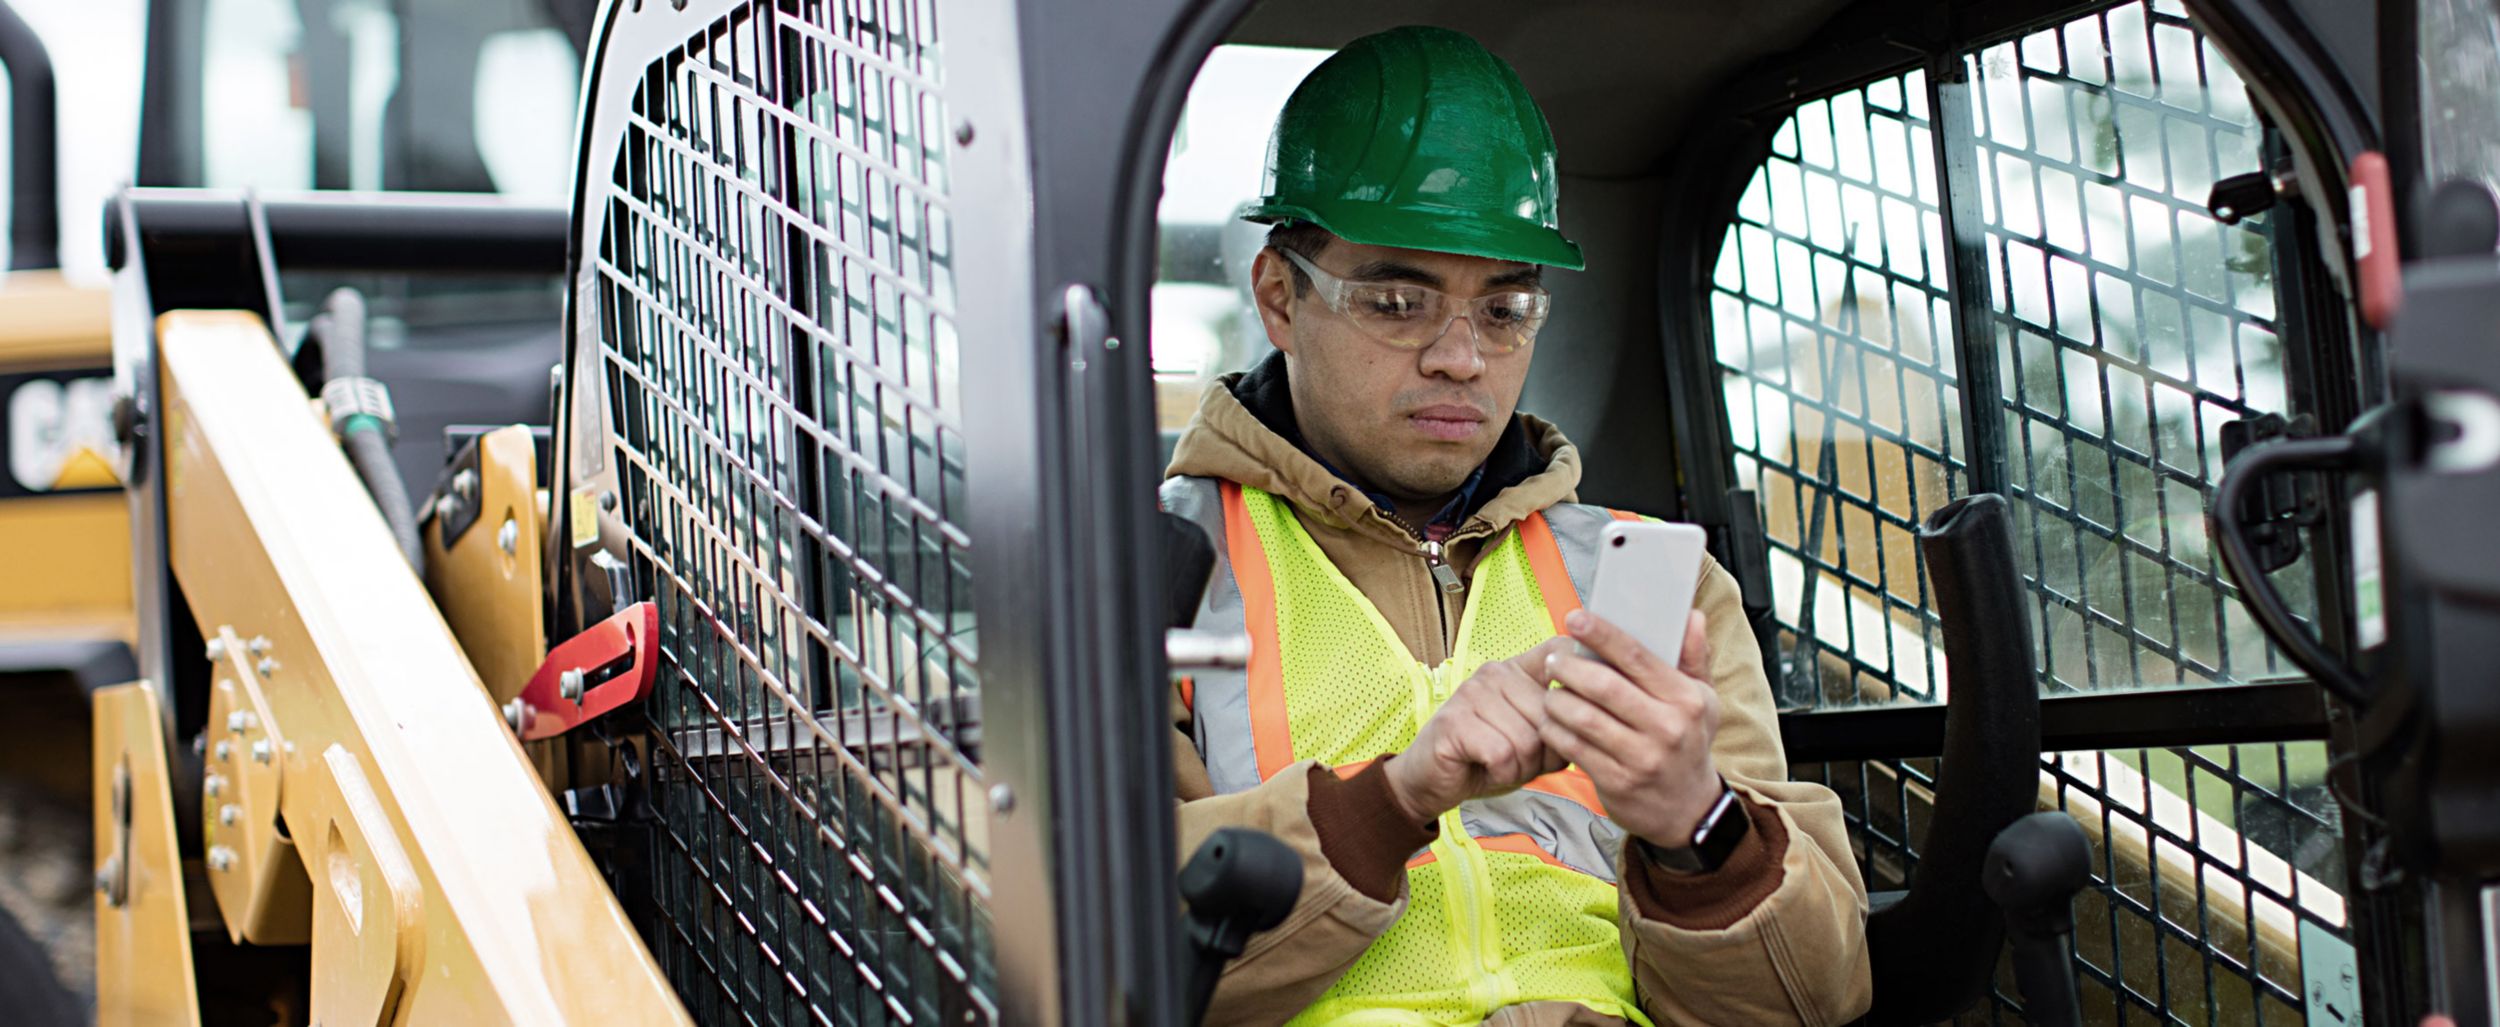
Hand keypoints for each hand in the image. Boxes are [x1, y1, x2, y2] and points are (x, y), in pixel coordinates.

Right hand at [1383, 637, 1577, 825]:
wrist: (1434, 778)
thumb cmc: (1487, 756)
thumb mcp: (1533, 736)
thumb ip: (1560, 722)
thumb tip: (1592, 716)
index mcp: (1518, 669)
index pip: (1559, 650)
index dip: (1579, 677)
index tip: (1581, 704)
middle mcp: (1496, 672)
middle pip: (1551, 714)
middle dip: (1544, 752)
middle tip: (1521, 759)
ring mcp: (1473, 693)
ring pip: (1528, 738)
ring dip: (1521, 766)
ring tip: (1502, 764)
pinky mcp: (1455, 720)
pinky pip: (1502, 752)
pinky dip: (1501, 771)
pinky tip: (1487, 767)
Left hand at [1540, 609, 1724, 848]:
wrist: (1689, 811)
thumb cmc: (1689, 744)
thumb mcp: (1704, 701)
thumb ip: (1694, 657)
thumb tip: (1692, 616)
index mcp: (1685, 699)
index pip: (1637, 656)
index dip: (1602, 634)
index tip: (1575, 618)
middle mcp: (1666, 727)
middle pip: (1603, 686)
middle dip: (1570, 668)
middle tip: (1554, 661)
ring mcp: (1641, 757)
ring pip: (1583, 717)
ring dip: (1557, 700)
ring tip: (1551, 692)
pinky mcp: (1617, 782)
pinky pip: (1573, 747)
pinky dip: (1555, 730)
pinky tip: (1551, 722)